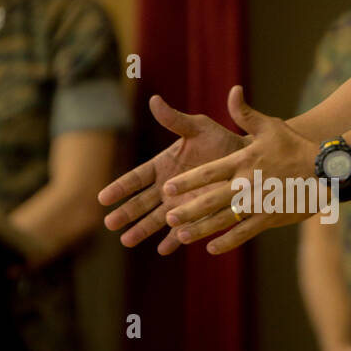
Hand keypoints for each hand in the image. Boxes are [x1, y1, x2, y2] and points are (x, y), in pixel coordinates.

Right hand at [98, 95, 245, 250]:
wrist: (248, 160)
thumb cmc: (222, 140)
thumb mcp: (198, 128)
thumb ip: (175, 120)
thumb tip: (154, 100)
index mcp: (162, 166)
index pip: (136, 178)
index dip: (119, 188)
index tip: (103, 197)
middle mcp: (167, 187)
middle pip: (141, 203)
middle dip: (126, 213)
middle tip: (109, 224)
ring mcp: (181, 204)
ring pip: (156, 220)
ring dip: (142, 230)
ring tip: (127, 241)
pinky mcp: (197, 215)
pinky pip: (183, 230)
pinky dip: (174, 240)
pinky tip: (163, 250)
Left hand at [160, 85, 319, 254]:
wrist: (326, 170)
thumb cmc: (296, 147)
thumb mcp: (270, 127)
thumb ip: (245, 114)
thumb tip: (233, 91)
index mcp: (244, 162)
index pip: (209, 173)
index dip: (187, 181)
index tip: (168, 188)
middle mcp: (247, 185)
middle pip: (212, 200)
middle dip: (188, 210)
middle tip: (168, 218)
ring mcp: (258, 204)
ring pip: (224, 220)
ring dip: (201, 229)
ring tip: (181, 236)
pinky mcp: (270, 218)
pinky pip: (244, 233)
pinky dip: (228, 242)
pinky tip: (211, 249)